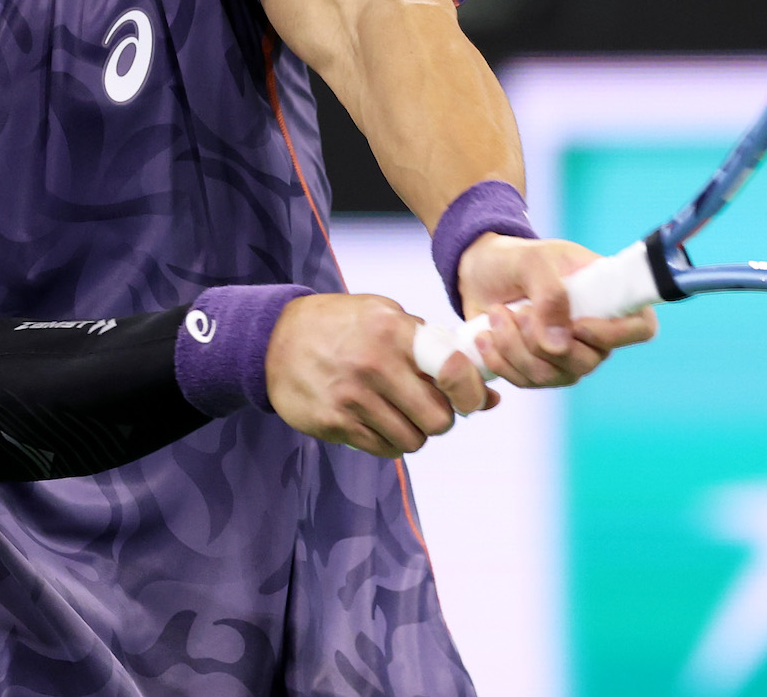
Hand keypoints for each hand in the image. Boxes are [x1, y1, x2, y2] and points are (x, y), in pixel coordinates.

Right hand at [265, 293, 497, 457]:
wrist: (275, 340)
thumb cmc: (343, 326)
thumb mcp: (386, 316)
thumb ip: (435, 349)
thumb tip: (490, 396)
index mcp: (394, 330)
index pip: (453, 367)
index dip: (473, 392)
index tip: (475, 401)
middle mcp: (375, 364)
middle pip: (438, 418)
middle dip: (442, 419)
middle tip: (431, 409)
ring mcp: (352, 397)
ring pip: (412, 440)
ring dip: (414, 433)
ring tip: (400, 415)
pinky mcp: (334, 423)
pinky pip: (383, 449)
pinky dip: (389, 442)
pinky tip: (377, 422)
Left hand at [455, 234, 657, 387]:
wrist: (481, 272)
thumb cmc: (516, 260)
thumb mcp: (532, 261)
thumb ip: (549, 295)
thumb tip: (557, 346)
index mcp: (607, 296)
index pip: (640, 327)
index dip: (615, 335)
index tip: (577, 325)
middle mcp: (595, 332)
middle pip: (587, 362)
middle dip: (541, 341)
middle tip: (518, 311)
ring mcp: (567, 356)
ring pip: (550, 375)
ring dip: (514, 347)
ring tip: (497, 315)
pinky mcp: (538, 369)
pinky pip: (525, 381)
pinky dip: (501, 360)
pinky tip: (486, 336)